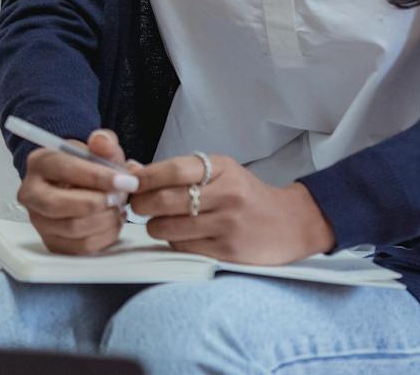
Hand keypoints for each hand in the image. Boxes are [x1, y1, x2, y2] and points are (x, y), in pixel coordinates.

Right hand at [17, 129, 143, 255]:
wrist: (79, 185)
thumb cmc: (88, 167)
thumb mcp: (99, 149)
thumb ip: (104, 142)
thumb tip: (101, 142)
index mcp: (39, 162)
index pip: (63, 169)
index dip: (97, 177)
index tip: (126, 181)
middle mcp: (30, 193)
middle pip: (58, 205)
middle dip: (97, 203)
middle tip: (120, 198)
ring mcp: (39, 220)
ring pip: (72, 228)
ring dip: (104, 220)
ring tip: (118, 208)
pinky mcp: (52, 242)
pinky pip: (80, 247)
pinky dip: (104, 236)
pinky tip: (113, 221)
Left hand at [129, 153, 336, 264]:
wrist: (291, 223)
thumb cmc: (246, 195)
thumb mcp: (220, 172)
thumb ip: (180, 171)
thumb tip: (133, 170)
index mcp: (221, 168)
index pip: (171, 170)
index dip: (143, 177)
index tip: (128, 182)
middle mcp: (226, 194)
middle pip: (165, 200)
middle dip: (142, 204)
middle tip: (137, 206)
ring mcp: (228, 224)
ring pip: (170, 227)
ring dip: (155, 226)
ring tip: (158, 222)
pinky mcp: (228, 250)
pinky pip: (184, 247)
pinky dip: (174, 241)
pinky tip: (180, 236)